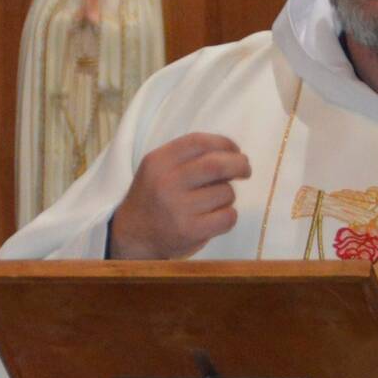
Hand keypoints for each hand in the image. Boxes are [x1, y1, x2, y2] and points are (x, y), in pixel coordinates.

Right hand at [109, 134, 250, 259]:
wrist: (132, 235)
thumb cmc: (154, 198)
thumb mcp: (159, 168)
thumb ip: (188, 157)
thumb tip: (233, 153)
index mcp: (158, 161)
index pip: (199, 142)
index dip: (225, 143)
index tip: (235, 150)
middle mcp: (167, 182)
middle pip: (216, 165)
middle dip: (239, 164)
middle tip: (245, 170)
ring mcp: (178, 208)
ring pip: (225, 192)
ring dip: (228, 195)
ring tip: (213, 202)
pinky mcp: (190, 231)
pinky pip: (228, 216)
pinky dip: (229, 215)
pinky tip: (216, 218)